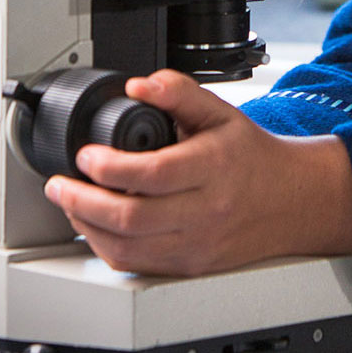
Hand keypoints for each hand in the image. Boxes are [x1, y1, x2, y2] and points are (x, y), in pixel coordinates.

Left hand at [41, 69, 351, 276]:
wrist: (291, 200)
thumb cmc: (251, 156)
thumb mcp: (221, 112)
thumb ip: (179, 92)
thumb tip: (139, 86)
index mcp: (214, 167)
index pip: (154, 174)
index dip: (110, 167)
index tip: (85, 155)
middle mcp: (207, 210)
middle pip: (132, 218)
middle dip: (83, 202)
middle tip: (59, 185)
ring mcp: (198, 244)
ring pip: (128, 249)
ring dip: (88, 228)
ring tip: (70, 205)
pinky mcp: (190, 266)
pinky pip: (138, 265)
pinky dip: (107, 248)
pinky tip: (96, 227)